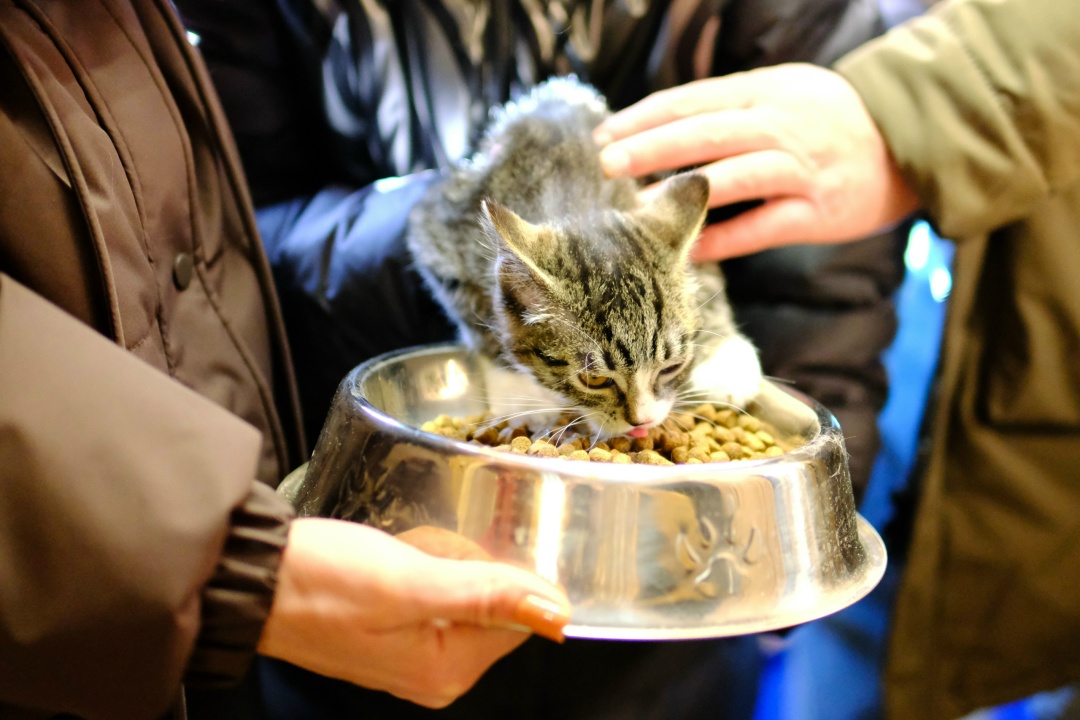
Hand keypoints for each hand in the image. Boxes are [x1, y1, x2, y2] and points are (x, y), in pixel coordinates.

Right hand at [257, 518, 570, 707]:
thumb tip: (556, 616)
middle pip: (494, 606)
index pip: (519, 616)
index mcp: (447, 671)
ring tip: (408, 548)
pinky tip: (400, 554)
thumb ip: (486, 597)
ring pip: (465, 594)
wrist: (252, 579)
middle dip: (471, 564)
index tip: (473, 543)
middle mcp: (435, 675)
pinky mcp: (393, 635)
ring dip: (447, 561)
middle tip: (428, 545)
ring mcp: (412, 657)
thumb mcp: (410, 582)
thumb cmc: (322, 580)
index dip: (505, 571)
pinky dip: (426, 568)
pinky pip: (436, 595)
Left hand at [593, 63, 919, 260]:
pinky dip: (725, 239)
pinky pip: (763, 226)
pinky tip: (689, 248)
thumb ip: (729, 108)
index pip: (693, 100)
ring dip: (683, 189)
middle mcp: (781, 125)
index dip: (647, 116)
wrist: (908, 143)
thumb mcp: (782, 93)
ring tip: (641, 203)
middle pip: (706, 131)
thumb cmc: (829, 120)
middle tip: (607, 161)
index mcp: (764, 92)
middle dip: (652, 146)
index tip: (606, 133)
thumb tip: (661, 128)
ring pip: (733, 175)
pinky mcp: (819, 211)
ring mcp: (801, 169)